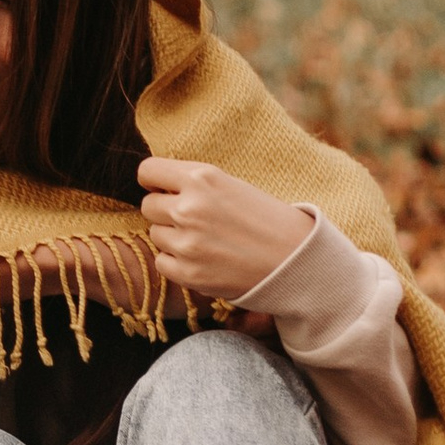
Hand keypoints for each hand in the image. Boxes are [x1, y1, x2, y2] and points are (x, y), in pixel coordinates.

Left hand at [137, 156, 312, 304]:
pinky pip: (162, 262)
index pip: (147, 171)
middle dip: (165, 212)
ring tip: (206, 240)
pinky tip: (203, 259)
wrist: (297, 259)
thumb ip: (194, 183)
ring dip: (173, 238)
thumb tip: (156, 187)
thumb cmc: (267, 219)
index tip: (164, 190)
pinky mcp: (188, 273)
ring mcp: (187, 243)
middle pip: (148, 206)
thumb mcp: (231, 185)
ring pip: (155, 234)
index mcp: (202, 178)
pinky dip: (177, 262)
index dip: (154, 182)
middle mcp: (189, 208)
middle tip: (194, 220)